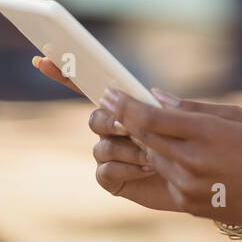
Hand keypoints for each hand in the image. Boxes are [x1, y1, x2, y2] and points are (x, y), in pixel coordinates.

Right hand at [31, 56, 177, 210]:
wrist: (198, 183)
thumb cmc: (192, 148)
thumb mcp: (186, 121)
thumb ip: (170, 108)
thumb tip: (151, 92)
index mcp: (127, 107)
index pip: (93, 87)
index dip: (67, 73)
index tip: (43, 58)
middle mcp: (113, 128)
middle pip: (95, 118)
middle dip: (110, 122)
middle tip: (129, 127)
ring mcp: (110, 154)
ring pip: (101, 146)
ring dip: (127, 149)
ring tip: (153, 156)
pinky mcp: (112, 178)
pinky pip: (105, 171)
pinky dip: (126, 169)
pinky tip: (147, 169)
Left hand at [99, 87, 241, 230]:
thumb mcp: (233, 116)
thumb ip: (192, 107)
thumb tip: (157, 97)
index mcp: (205, 132)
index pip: (152, 118)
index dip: (126, 105)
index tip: (110, 94)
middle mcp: (192, 159)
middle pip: (143, 137)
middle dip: (123, 119)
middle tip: (109, 105)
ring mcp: (186, 184)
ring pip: (150, 156)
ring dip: (146, 142)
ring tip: (148, 130)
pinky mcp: (184, 201)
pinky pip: (163, 176)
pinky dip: (162, 163)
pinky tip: (173, 155)